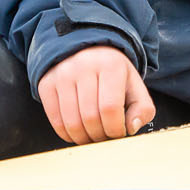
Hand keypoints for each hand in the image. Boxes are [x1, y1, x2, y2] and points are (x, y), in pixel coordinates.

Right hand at [37, 46, 154, 145]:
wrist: (85, 50)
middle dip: (100, 136)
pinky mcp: (46, 84)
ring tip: (92, 135)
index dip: (115, 129)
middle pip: (90, 118)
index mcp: (110, 65)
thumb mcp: (135, 85)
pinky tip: (78, 131)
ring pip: (71, 122)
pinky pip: (55, 120)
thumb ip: (143, 108)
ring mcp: (62, 74)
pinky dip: (67, 134)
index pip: (110, 109)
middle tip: (105, 137)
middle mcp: (83, 66)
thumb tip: (131, 128)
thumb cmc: (112, 73)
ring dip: (84, 138)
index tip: (119, 133)